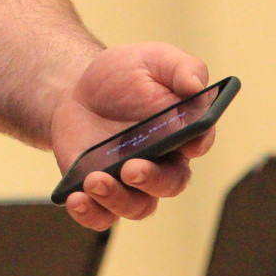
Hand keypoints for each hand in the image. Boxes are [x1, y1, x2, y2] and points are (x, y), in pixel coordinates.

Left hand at [49, 43, 214, 231]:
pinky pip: (101, 216)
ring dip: (117, 199)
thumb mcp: (152, 59)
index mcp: (183, 131)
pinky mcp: (100, 191)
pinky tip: (76, 200)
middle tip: (132, 168)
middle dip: (153, 180)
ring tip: (94, 181)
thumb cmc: (124, 75)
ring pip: (137, 206)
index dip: (196, 143)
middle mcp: (163, 163)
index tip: (187, 141)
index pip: (199, 141)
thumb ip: (180, 67)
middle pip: (169, 183)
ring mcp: (131, 182)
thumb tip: (196, 85)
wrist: (78, 91)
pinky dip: (91, 214)